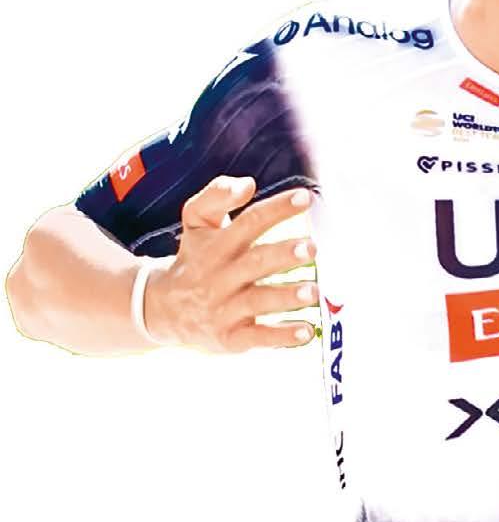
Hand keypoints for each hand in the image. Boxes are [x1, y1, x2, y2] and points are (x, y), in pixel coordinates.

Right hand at [145, 175, 318, 350]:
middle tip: (311, 248)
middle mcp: (221, 276)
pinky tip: (307, 332)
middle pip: (255, 262)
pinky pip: (258, 338)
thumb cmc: (195, 259)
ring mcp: (226, 308)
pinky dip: (282, 336)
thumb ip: (216, 196)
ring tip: (313, 291)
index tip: (305, 198)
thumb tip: (247, 184)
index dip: (276, 209)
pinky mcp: (231, 338)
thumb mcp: (196, 224)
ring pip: (258, 301)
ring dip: (286, 296)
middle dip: (283, 254)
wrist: (162, 310)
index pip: (248, 222)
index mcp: (218, 244)